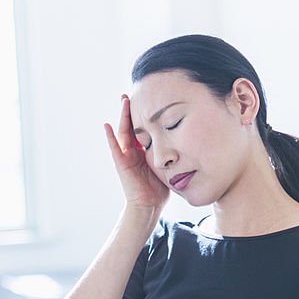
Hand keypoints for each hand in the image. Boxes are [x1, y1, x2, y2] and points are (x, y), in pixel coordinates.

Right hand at [103, 96, 170, 210]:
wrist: (149, 206)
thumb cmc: (159, 188)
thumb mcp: (167, 165)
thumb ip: (172, 154)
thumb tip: (192, 142)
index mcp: (144, 150)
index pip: (143, 127)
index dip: (145, 113)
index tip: (150, 97)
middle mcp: (133, 150)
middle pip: (132, 125)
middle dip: (132, 109)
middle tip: (133, 93)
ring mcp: (125, 156)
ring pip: (123, 132)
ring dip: (123, 116)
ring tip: (123, 100)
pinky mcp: (121, 164)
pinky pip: (114, 148)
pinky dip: (110, 137)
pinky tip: (107, 125)